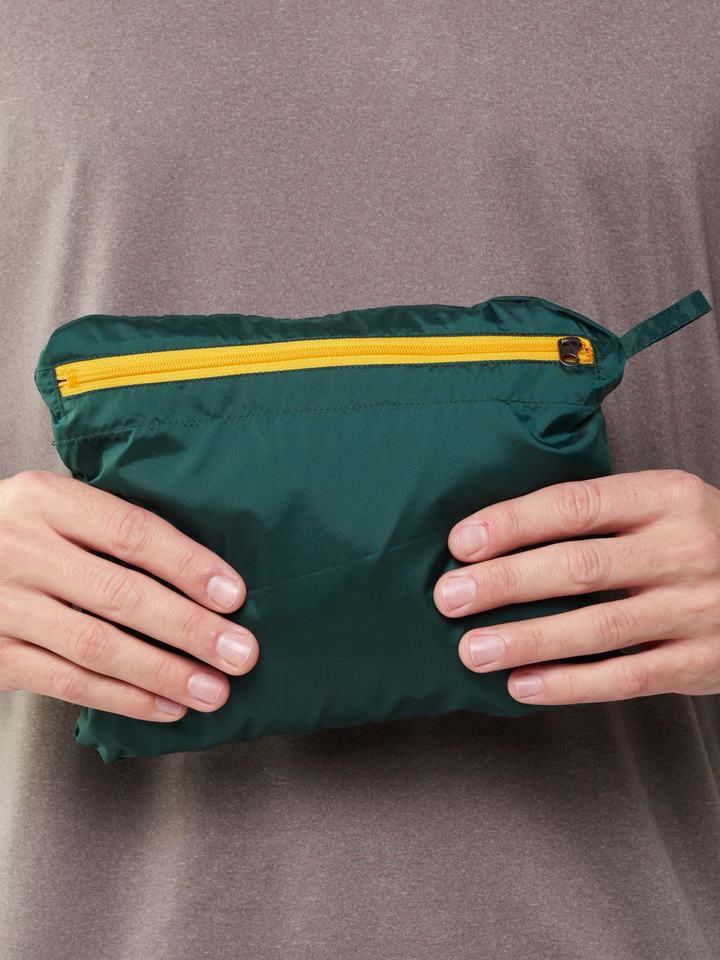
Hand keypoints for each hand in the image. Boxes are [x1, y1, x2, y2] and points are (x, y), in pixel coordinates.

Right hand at [0, 470, 258, 720]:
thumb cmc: (17, 534)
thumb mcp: (54, 509)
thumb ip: (111, 527)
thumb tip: (207, 573)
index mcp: (44, 499)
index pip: (131, 531)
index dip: (188, 566)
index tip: (233, 595)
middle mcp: (20, 548)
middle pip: (121, 594)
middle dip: (190, 628)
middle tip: (240, 652)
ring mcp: (2, 605)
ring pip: (98, 646)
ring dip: (164, 672)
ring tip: (213, 689)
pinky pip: (68, 682)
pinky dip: (124, 699)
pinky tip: (165, 705)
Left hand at [433, 469, 719, 704]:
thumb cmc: (694, 540)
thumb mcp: (659, 506)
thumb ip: (595, 515)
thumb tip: (492, 537)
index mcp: (666, 496)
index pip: (576, 505)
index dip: (513, 523)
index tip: (461, 542)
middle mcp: (684, 549)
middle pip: (579, 566)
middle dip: (506, 583)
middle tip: (450, 597)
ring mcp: (697, 608)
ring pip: (598, 628)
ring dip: (527, 639)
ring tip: (473, 649)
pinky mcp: (700, 661)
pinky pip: (627, 677)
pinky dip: (570, 684)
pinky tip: (523, 684)